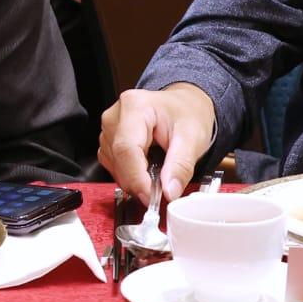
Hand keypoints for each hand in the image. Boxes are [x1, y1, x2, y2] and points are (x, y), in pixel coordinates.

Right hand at [99, 83, 217, 205]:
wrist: (184, 105)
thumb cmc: (187, 113)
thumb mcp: (194, 137)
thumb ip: (181, 165)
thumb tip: (169, 192)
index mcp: (135, 107)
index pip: (126, 149)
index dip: (136, 177)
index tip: (151, 197)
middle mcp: (115, 116)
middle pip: (118, 159)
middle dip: (138, 181)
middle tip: (162, 190)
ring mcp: (109, 129)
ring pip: (114, 166)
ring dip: (135, 179)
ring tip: (159, 171)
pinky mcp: (109, 142)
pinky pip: (114, 166)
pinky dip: (131, 175)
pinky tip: (148, 168)